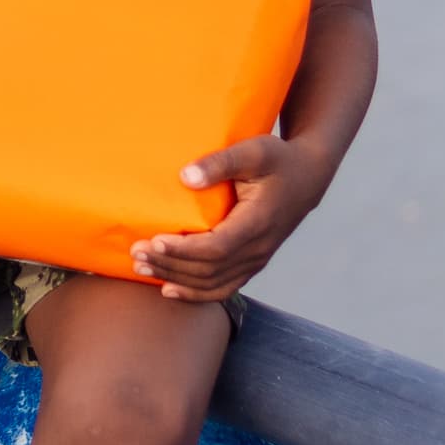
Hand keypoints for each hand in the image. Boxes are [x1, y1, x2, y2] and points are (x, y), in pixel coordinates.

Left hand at [130, 133, 327, 300]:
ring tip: (141, 268)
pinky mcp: (252, 263)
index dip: (183, 249)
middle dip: (169, 264)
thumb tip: (185, 177)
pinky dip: (195, 293)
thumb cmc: (278, 159)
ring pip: (212, 283)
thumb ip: (221, 162)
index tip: (154, 241)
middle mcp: (258, 248)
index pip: (216, 247)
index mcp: (258, 222)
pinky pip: (223, 288)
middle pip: (208, 270)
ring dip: (175, 278)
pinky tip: (169, 289)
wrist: (309, 177)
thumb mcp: (254, 151)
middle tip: (136, 253)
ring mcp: (257, 260)